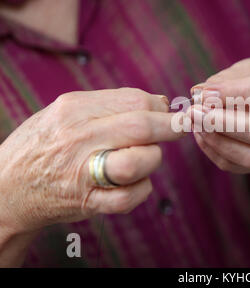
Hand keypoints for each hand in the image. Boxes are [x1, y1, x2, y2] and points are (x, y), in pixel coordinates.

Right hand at [0, 88, 184, 236]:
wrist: (6, 186)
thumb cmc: (46, 144)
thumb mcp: (66, 112)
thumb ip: (111, 104)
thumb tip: (161, 102)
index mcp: (74, 109)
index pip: (134, 100)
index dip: (161, 106)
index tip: (169, 113)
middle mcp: (79, 138)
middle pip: (141, 126)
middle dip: (171, 127)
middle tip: (181, 128)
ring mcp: (82, 172)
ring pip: (139, 162)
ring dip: (153, 159)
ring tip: (147, 158)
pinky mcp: (87, 201)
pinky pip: (129, 197)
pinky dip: (142, 190)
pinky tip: (136, 183)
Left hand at [189, 56, 249, 173]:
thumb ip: (226, 80)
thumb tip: (199, 94)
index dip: (233, 94)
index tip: (205, 94)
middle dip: (222, 123)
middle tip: (194, 112)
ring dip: (218, 142)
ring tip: (196, 125)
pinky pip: (241, 166)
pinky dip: (217, 153)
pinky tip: (202, 135)